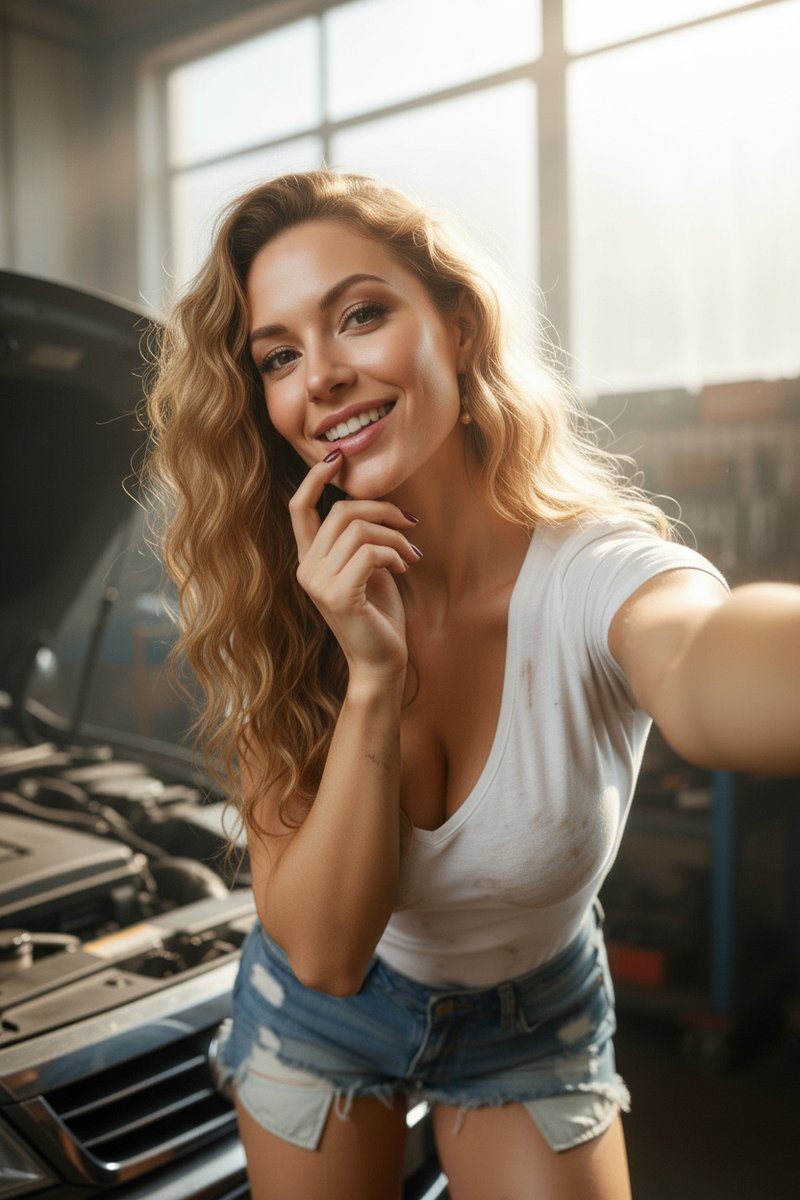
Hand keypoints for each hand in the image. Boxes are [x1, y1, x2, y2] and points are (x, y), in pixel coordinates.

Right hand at [288, 451, 419, 683]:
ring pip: (360, 529)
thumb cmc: (379, 615)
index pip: (298, 508)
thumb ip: (360, 537)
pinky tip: (404, 569)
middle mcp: (306, 570)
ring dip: (396, 536)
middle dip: (384, 510)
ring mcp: (319, 584)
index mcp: (309, 560)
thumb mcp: (367, 568)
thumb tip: (371, 499)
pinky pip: (371, 551)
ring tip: (411, 556)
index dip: (314, 478)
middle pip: (342, 512)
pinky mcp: (340, 595)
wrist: (382, 662)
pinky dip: (395, 554)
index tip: (338, 458)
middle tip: (410, 524)